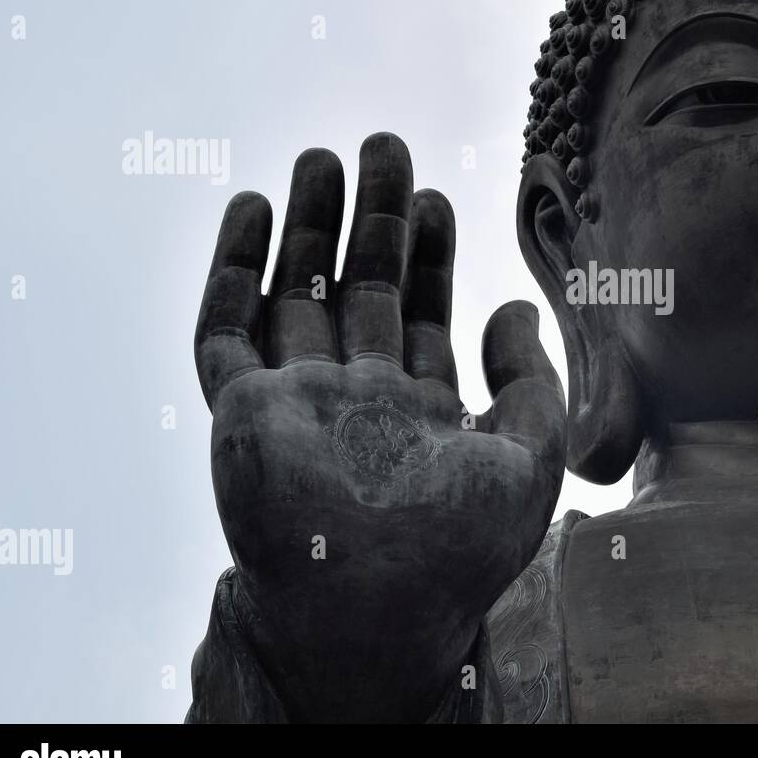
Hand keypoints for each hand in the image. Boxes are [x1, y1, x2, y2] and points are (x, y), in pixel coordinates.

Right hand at [194, 132, 565, 720]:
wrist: (377, 611)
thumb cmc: (460, 551)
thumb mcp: (529, 459)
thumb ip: (532, 382)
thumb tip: (516, 306)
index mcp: (419, 409)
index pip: (419, 311)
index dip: (429, 253)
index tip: (438, 196)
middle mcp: (355, 397)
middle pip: (358, 287)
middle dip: (371, 218)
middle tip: (383, 146)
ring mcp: (295, 401)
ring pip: (295, 293)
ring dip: (306, 228)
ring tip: (321, 158)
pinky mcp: (240, 410)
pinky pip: (226, 329)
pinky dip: (234, 269)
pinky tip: (252, 210)